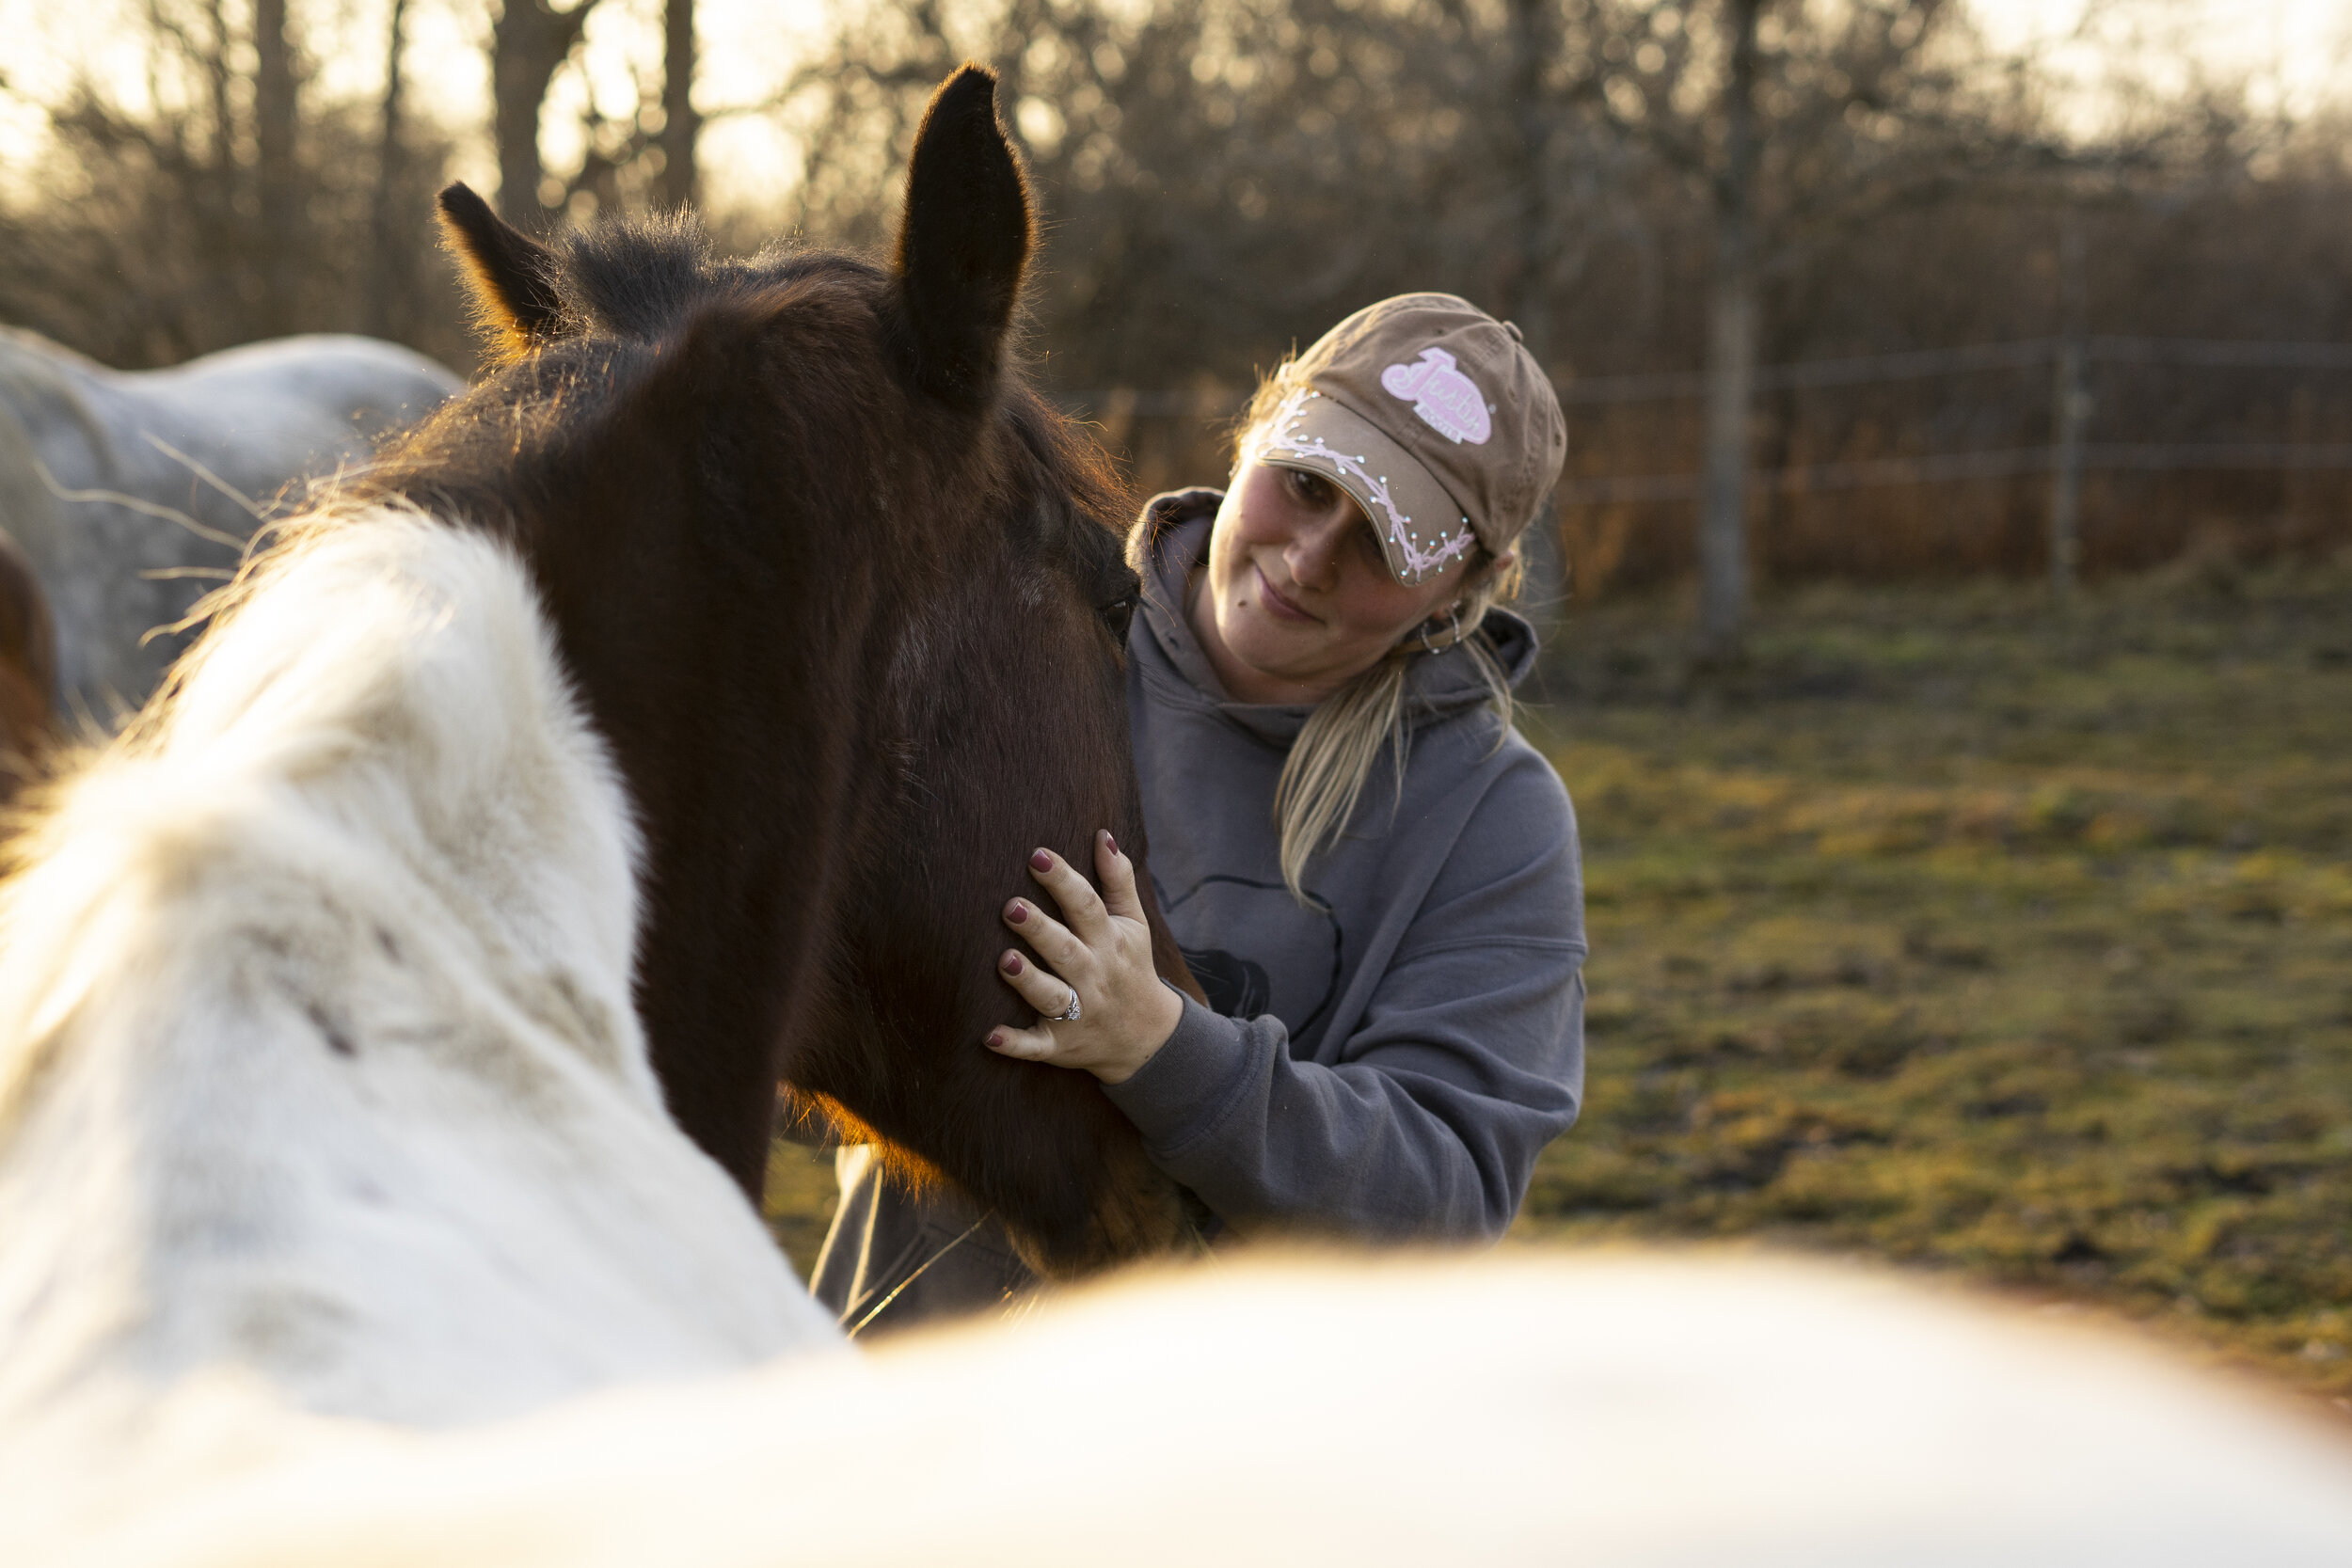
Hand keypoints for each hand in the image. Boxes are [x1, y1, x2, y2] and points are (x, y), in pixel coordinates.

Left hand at [988, 830, 1184, 1084]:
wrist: (1148, 1038)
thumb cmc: (1130, 968)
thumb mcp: (1133, 924)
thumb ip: (1118, 880)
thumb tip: (1103, 834)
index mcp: (1109, 942)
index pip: (1087, 906)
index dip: (1063, 881)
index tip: (1037, 855)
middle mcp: (1093, 977)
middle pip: (1065, 950)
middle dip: (1040, 929)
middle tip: (1011, 906)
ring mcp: (1077, 1013)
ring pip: (1051, 996)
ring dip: (1029, 981)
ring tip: (1006, 960)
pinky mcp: (1060, 1045)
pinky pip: (1037, 1047)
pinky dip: (1015, 1044)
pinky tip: (990, 1037)